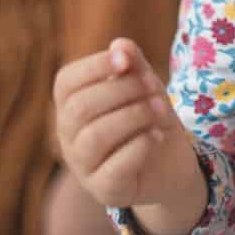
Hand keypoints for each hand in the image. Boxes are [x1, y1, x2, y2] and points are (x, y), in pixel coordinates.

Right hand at [54, 40, 204, 234]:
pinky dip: (140, 145)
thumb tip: (120, 43)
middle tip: (153, 86)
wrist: (168, 161)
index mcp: (70, 104)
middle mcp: (68, 136)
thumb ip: (132, 64)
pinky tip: (157, 136)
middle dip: (122, 91)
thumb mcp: (144, 84)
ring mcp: (82, 166)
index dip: (94, 67)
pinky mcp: (104, 190)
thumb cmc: (147, 114)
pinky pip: (114, 167)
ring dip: (134, 116)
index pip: (66, 82)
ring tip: (162, 110)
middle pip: (81, 108)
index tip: (126, 59)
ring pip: (95, 137)